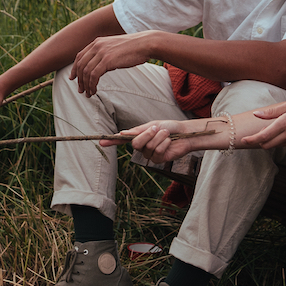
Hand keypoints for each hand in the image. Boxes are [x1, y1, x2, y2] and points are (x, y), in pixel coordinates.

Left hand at [70, 31, 155, 96]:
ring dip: (85, 85)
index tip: (73, 78)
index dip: (74, 68)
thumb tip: (99, 64)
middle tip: (81, 90)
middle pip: (80, 65)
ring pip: (85, 72)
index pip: (79, 56)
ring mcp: (101, 52)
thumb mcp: (114, 47)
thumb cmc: (133, 47)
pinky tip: (94, 90)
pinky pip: (93, 75)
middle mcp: (96, 46)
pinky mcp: (107, 60)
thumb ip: (104, 52)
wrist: (145, 44)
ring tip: (88, 93)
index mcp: (97, 42)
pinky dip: (92, 85)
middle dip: (79, 80)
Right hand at [101, 118, 216, 162]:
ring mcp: (149, 155)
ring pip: (149, 147)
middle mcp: (142, 147)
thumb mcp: (152, 125)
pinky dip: (164, 144)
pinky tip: (169, 142)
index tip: (101, 142)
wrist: (185, 133)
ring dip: (159, 137)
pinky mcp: (159, 160)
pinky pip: (157, 152)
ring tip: (166, 134)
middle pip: (136, 144)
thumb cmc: (168, 127)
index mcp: (138, 136)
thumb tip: (122, 133)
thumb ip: (138, 131)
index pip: (122, 140)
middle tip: (156, 128)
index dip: (111, 142)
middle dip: (147, 135)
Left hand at [242, 99, 285, 150]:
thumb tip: (256, 114)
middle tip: (256, 135)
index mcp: (285, 123)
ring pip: (278, 144)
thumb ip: (272, 112)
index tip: (243, 140)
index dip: (252, 140)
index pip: (264, 136)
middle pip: (268, 145)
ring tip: (283, 126)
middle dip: (260, 141)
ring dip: (274, 139)